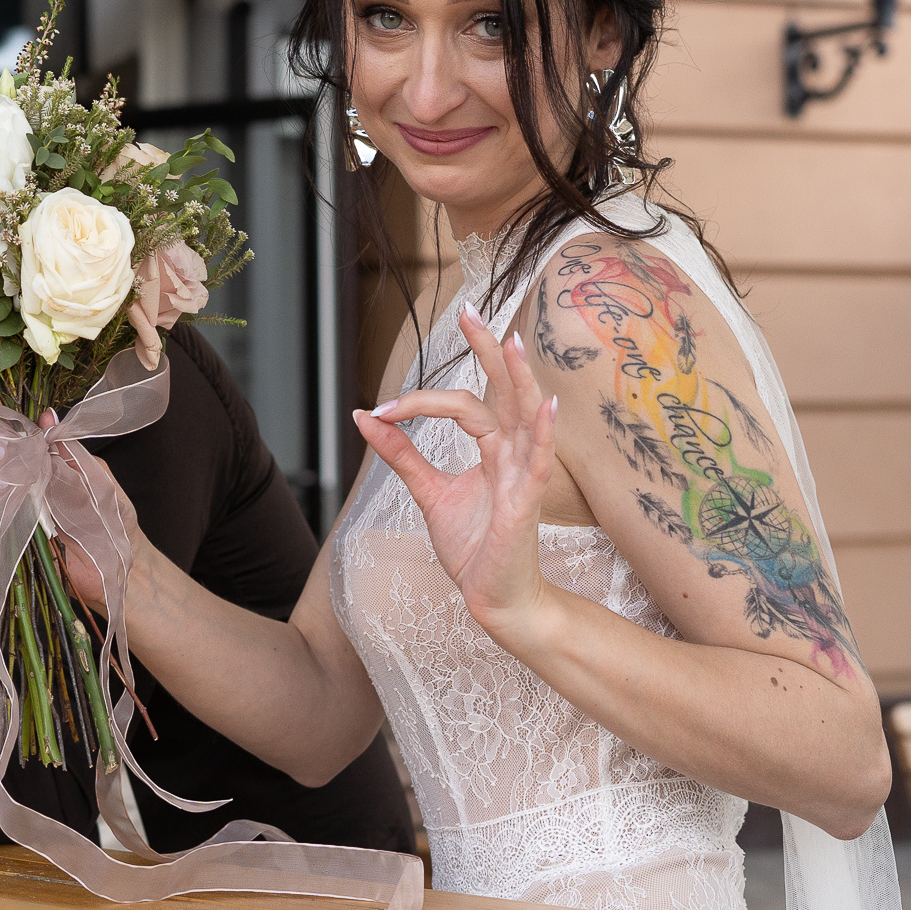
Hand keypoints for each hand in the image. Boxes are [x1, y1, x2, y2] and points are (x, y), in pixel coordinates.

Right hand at [0, 412, 113, 610]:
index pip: (0, 433)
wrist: (116, 564)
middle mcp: (13, 480)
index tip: (2, 437)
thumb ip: (67, 449)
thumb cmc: (110, 517)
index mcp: (36, 459)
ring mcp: (2, 510)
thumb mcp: (93, 477)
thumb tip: (46, 415)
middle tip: (1, 464)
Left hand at [352, 303, 557, 634]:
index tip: (380, 410)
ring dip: (518, 378)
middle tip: (469, 311)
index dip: (420, 403)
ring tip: (511, 341)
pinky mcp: (527, 502)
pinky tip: (546, 406)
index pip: (462, 404)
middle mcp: (512, 453)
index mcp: (492, 449)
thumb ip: (401, 454)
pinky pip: (541, 461)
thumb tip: (364, 415)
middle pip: (503, 391)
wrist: (492, 599)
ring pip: (526, 416)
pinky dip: (544, 433)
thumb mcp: (428, 492)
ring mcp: (525, 475)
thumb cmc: (473, 548)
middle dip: (488, 350)